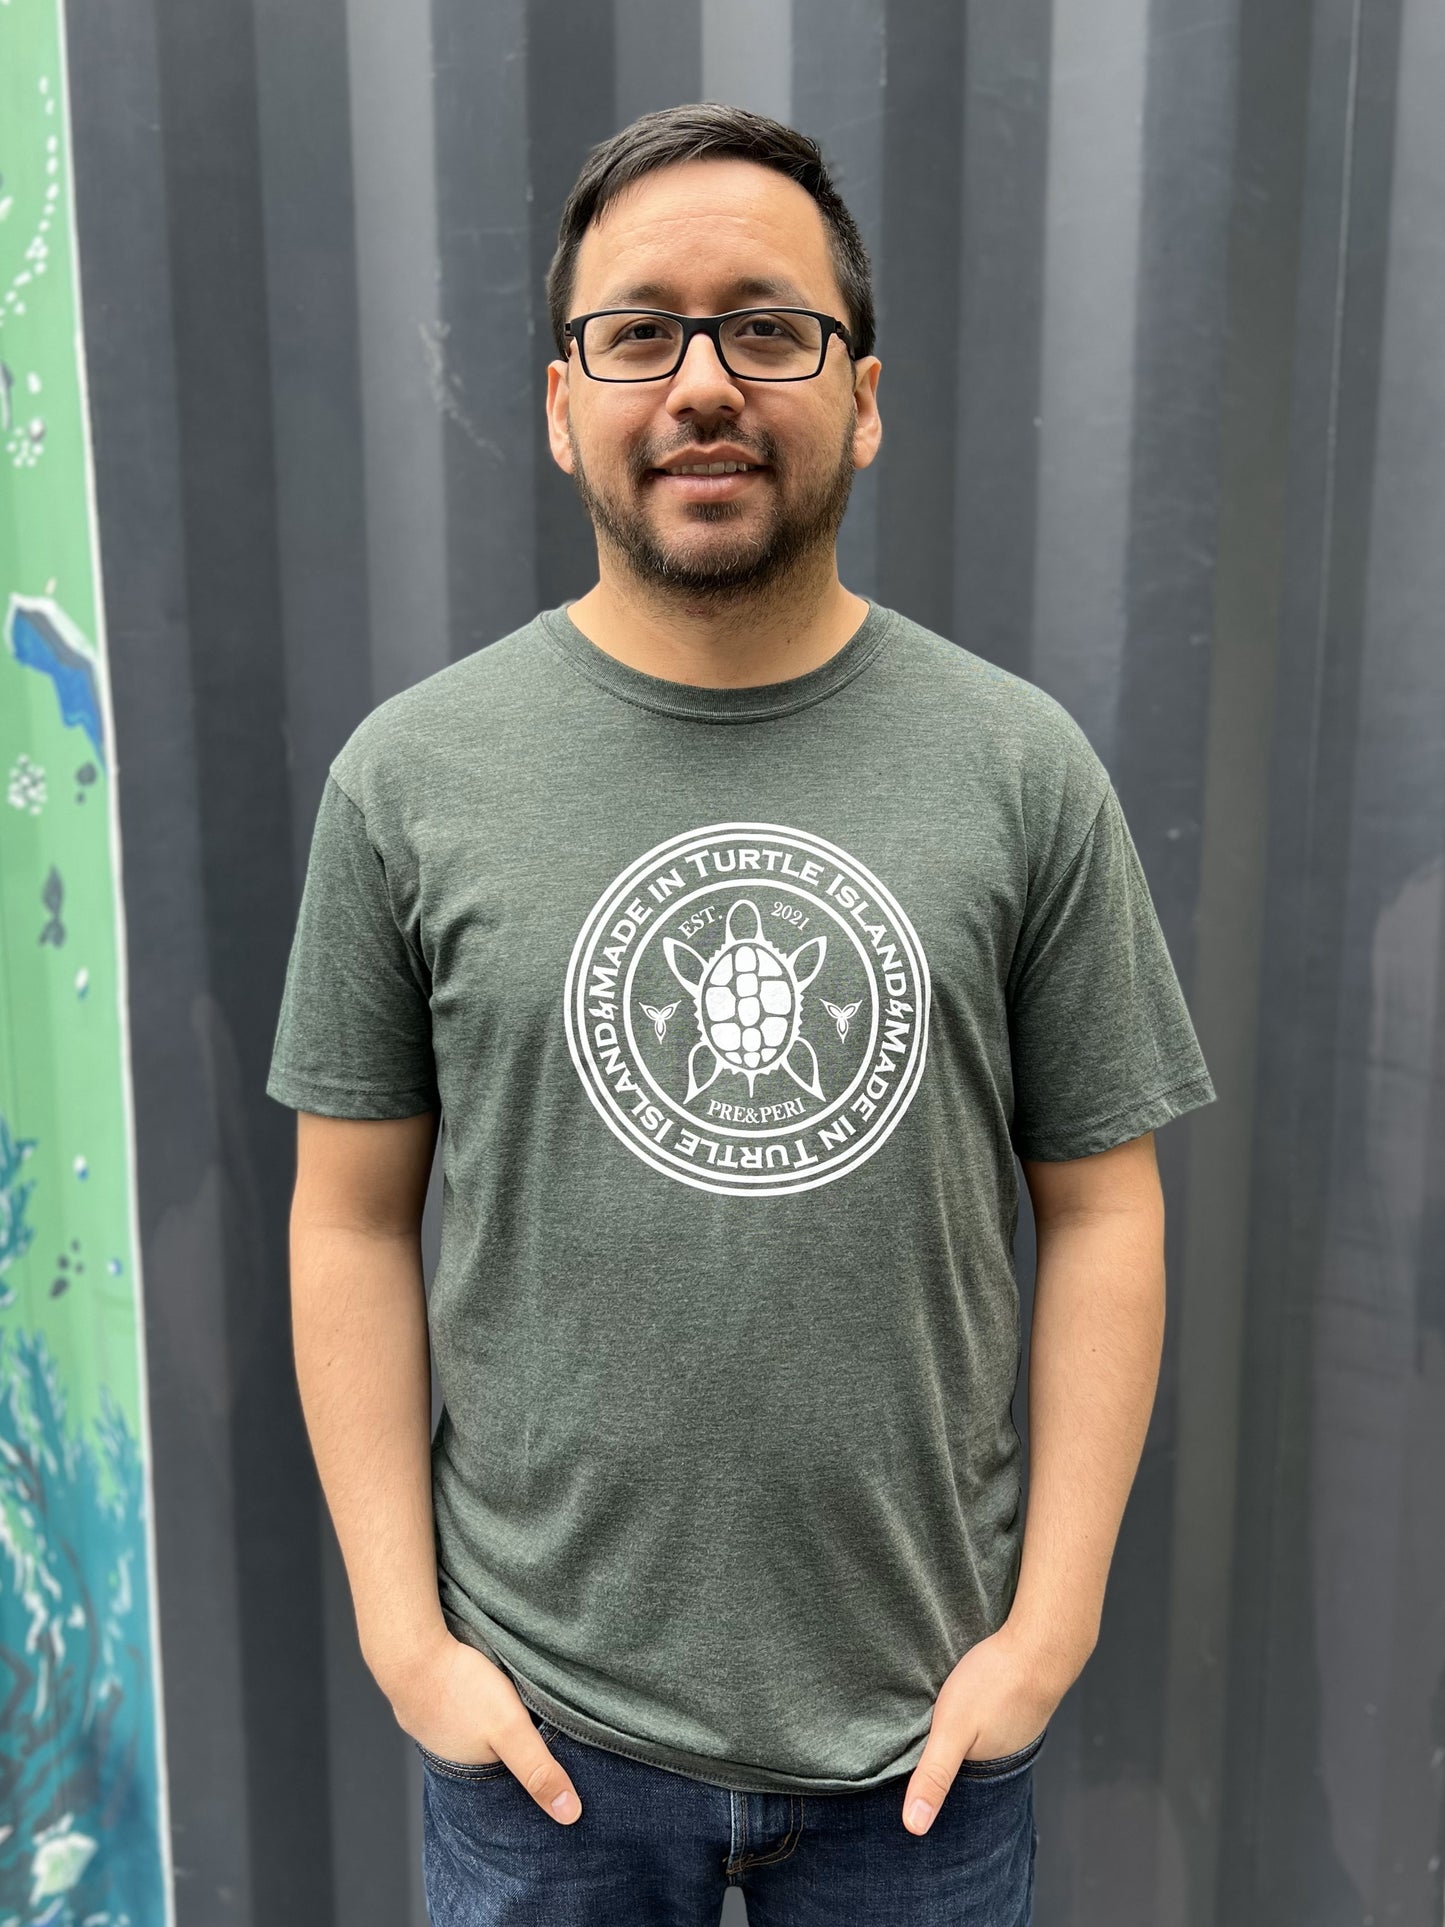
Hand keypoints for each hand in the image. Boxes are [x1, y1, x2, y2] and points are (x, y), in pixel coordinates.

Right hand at [384, 1631, 582, 1824]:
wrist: (410, 1652)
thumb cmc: (461, 1690)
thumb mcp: (512, 1731)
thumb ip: (539, 1771)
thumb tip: (570, 1815)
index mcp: (471, 1771)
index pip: (506, 1781)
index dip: (526, 1772)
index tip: (548, 1768)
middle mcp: (449, 1754)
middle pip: (488, 1755)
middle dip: (508, 1749)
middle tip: (530, 1735)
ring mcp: (433, 1726)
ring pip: (470, 1729)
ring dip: (486, 1722)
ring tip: (504, 1712)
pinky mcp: (427, 1698)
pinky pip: (454, 1706)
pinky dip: (468, 1701)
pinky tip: (476, 1689)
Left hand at [900, 1623, 1072, 1835]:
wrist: (1042, 1644)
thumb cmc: (995, 1684)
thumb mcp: (953, 1730)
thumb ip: (934, 1775)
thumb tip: (914, 1828)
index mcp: (985, 1768)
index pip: (947, 1783)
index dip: (925, 1775)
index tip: (897, 1768)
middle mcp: (1002, 1753)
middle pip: (962, 1760)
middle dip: (941, 1754)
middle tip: (913, 1736)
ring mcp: (1012, 1728)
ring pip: (976, 1736)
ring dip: (960, 1729)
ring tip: (936, 1717)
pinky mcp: (1015, 1704)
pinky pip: (989, 1715)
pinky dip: (976, 1711)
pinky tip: (968, 1697)